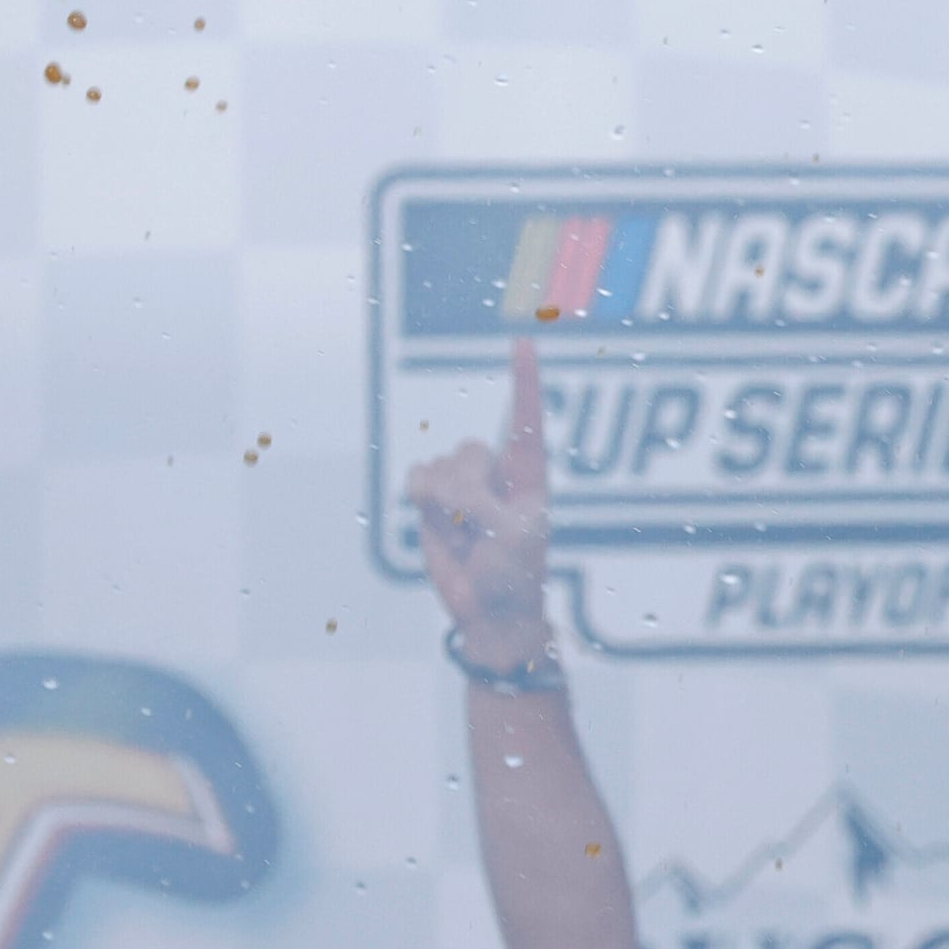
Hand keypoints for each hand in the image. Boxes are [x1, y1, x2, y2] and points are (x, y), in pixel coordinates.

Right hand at [406, 340, 556, 671]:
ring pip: (439, 466)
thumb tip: (433, 481)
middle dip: (469, 491)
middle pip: (469, 452)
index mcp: (531, 471)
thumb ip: (478, 501)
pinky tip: (445, 527)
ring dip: (448, 504)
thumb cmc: (514, 571)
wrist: (487, 608)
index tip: (523, 340)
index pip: (525, 417)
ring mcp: (463, 481)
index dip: (525, 378)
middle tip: (485, 528)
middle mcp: (497, 469)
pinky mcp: (434, 497)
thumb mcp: (511, 534)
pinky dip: (424, 503)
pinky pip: (417, 479)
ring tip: (469, 533)